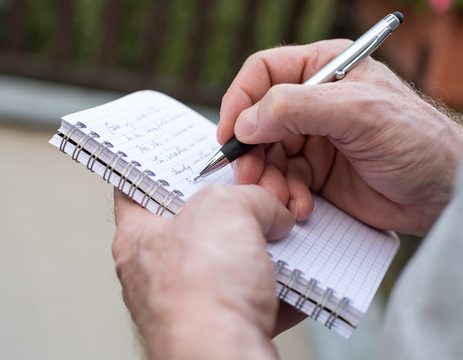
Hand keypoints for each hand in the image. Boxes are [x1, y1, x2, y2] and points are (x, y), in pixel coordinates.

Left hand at [113, 185, 303, 359]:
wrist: (224, 359)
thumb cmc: (201, 294)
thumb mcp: (224, 209)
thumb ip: (248, 195)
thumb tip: (271, 210)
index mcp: (140, 238)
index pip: (137, 188)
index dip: (159, 166)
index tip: (181, 157)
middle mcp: (159, 271)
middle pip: (194, 224)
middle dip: (230, 209)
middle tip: (254, 193)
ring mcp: (191, 300)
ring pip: (229, 261)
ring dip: (260, 247)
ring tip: (282, 231)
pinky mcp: (223, 324)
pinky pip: (252, 294)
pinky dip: (276, 283)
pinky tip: (295, 272)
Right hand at [219, 40, 462, 234]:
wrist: (443, 193)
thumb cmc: (417, 140)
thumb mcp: (359, 113)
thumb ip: (297, 109)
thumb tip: (245, 122)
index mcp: (323, 70)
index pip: (263, 73)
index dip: (240, 100)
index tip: (230, 133)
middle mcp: (312, 102)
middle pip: (258, 120)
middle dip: (251, 151)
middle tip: (249, 176)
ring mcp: (312, 138)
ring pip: (267, 155)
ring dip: (268, 180)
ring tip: (280, 199)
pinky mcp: (316, 172)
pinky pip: (284, 181)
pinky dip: (286, 196)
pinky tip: (301, 208)